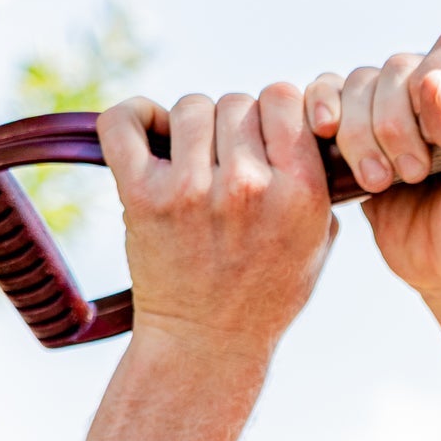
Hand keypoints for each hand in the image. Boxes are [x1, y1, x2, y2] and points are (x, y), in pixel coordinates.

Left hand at [99, 85, 334, 362]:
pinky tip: (148, 136)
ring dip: (190, 129)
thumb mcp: (315, 244)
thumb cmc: (265, 293)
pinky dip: (133, 117)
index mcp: (299, 194)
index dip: (274, 111)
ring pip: (190, 108)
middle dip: (233, 128)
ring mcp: (192, 190)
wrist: (207, 343)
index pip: (283, 97)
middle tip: (228, 167)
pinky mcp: (142, 196)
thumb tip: (304, 121)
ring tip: (194, 165)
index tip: (267, 136)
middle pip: (236, 102)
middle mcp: (248, 187)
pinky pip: (125, 120)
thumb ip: (316, 182)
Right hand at [308, 28, 440, 303]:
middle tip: (412, 174)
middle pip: (398, 68)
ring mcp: (398, 107)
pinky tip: (329, 141)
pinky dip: (321, 112)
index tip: (432, 129)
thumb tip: (430, 82)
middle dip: (395, 122)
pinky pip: (327, 96)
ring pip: (359, 84)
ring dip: (360, 132)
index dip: (434, 75)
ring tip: (379, 182)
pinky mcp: (360, 129)